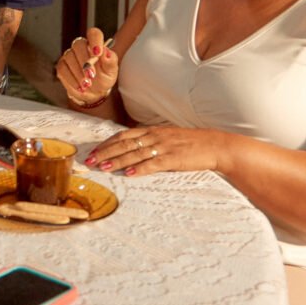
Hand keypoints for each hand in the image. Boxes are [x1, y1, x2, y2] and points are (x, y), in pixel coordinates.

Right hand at [55, 29, 117, 107]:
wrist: (94, 92)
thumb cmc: (104, 78)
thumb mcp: (111, 71)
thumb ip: (110, 61)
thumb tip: (106, 52)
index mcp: (95, 44)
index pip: (94, 34)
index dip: (95, 41)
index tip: (98, 53)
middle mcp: (81, 47)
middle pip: (78, 44)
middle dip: (85, 60)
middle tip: (92, 75)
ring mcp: (69, 55)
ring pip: (69, 57)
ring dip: (79, 73)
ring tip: (87, 84)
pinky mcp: (61, 66)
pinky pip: (62, 68)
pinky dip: (71, 79)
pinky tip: (79, 86)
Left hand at [85, 125, 228, 175]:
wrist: (215, 145)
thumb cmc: (190, 143)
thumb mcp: (166, 137)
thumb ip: (150, 141)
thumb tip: (132, 148)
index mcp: (152, 130)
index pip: (123, 135)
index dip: (106, 143)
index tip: (94, 151)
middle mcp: (154, 136)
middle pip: (124, 144)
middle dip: (105, 153)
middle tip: (90, 161)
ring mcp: (163, 147)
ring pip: (135, 153)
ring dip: (117, 161)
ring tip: (103, 167)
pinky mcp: (173, 158)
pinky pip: (153, 164)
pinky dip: (140, 169)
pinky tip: (129, 174)